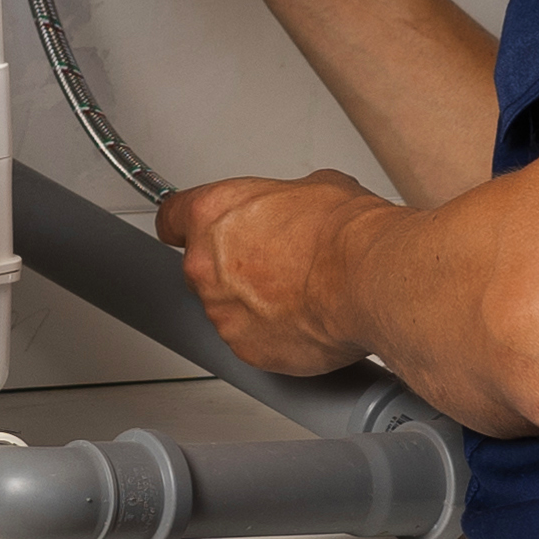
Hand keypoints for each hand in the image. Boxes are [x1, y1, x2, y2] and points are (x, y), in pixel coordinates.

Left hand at [157, 169, 391, 373]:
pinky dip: (275, 335)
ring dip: (255, 304)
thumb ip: (281, 203)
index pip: (171, 219)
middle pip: (203, 268)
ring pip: (229, 309)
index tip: (189, 231)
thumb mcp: (313, 188)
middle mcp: (206, 266)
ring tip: (301, 293)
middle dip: (234, 268)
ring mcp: (223, 313)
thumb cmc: (342, 233)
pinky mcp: (247, 350)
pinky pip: (254, 341)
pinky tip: (306, 319)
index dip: (185, 226)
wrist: (367, 277)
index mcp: (211, 215)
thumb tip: (294, 209)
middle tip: (276, 263)